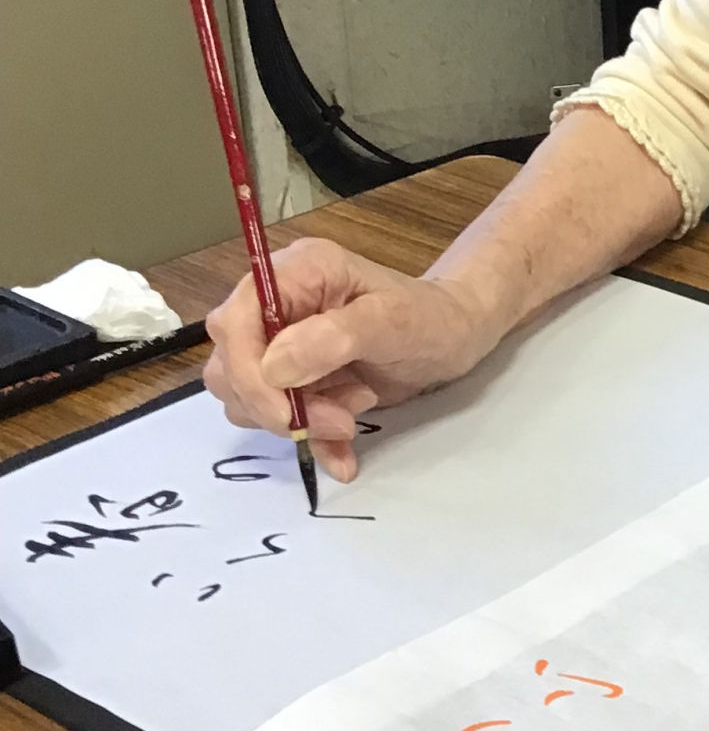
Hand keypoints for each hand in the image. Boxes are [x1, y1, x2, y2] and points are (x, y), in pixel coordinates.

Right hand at [203, 238, 496, 479]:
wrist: (455, 336)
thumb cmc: (430, 318)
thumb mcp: (393, 321)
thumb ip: (333, 338)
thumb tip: (274, 367)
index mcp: (295, 274)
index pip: (233, 322)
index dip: (247, 372)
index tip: (286, 412)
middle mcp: (277, 306)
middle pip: (232, 366)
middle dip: (279, 404)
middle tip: (342, 416)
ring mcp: (282, 344)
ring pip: (248, 398)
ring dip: (299, 419)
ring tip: (357, 406)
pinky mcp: (294, 379)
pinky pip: (278, 419)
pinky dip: (311, 442)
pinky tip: (346, 456)